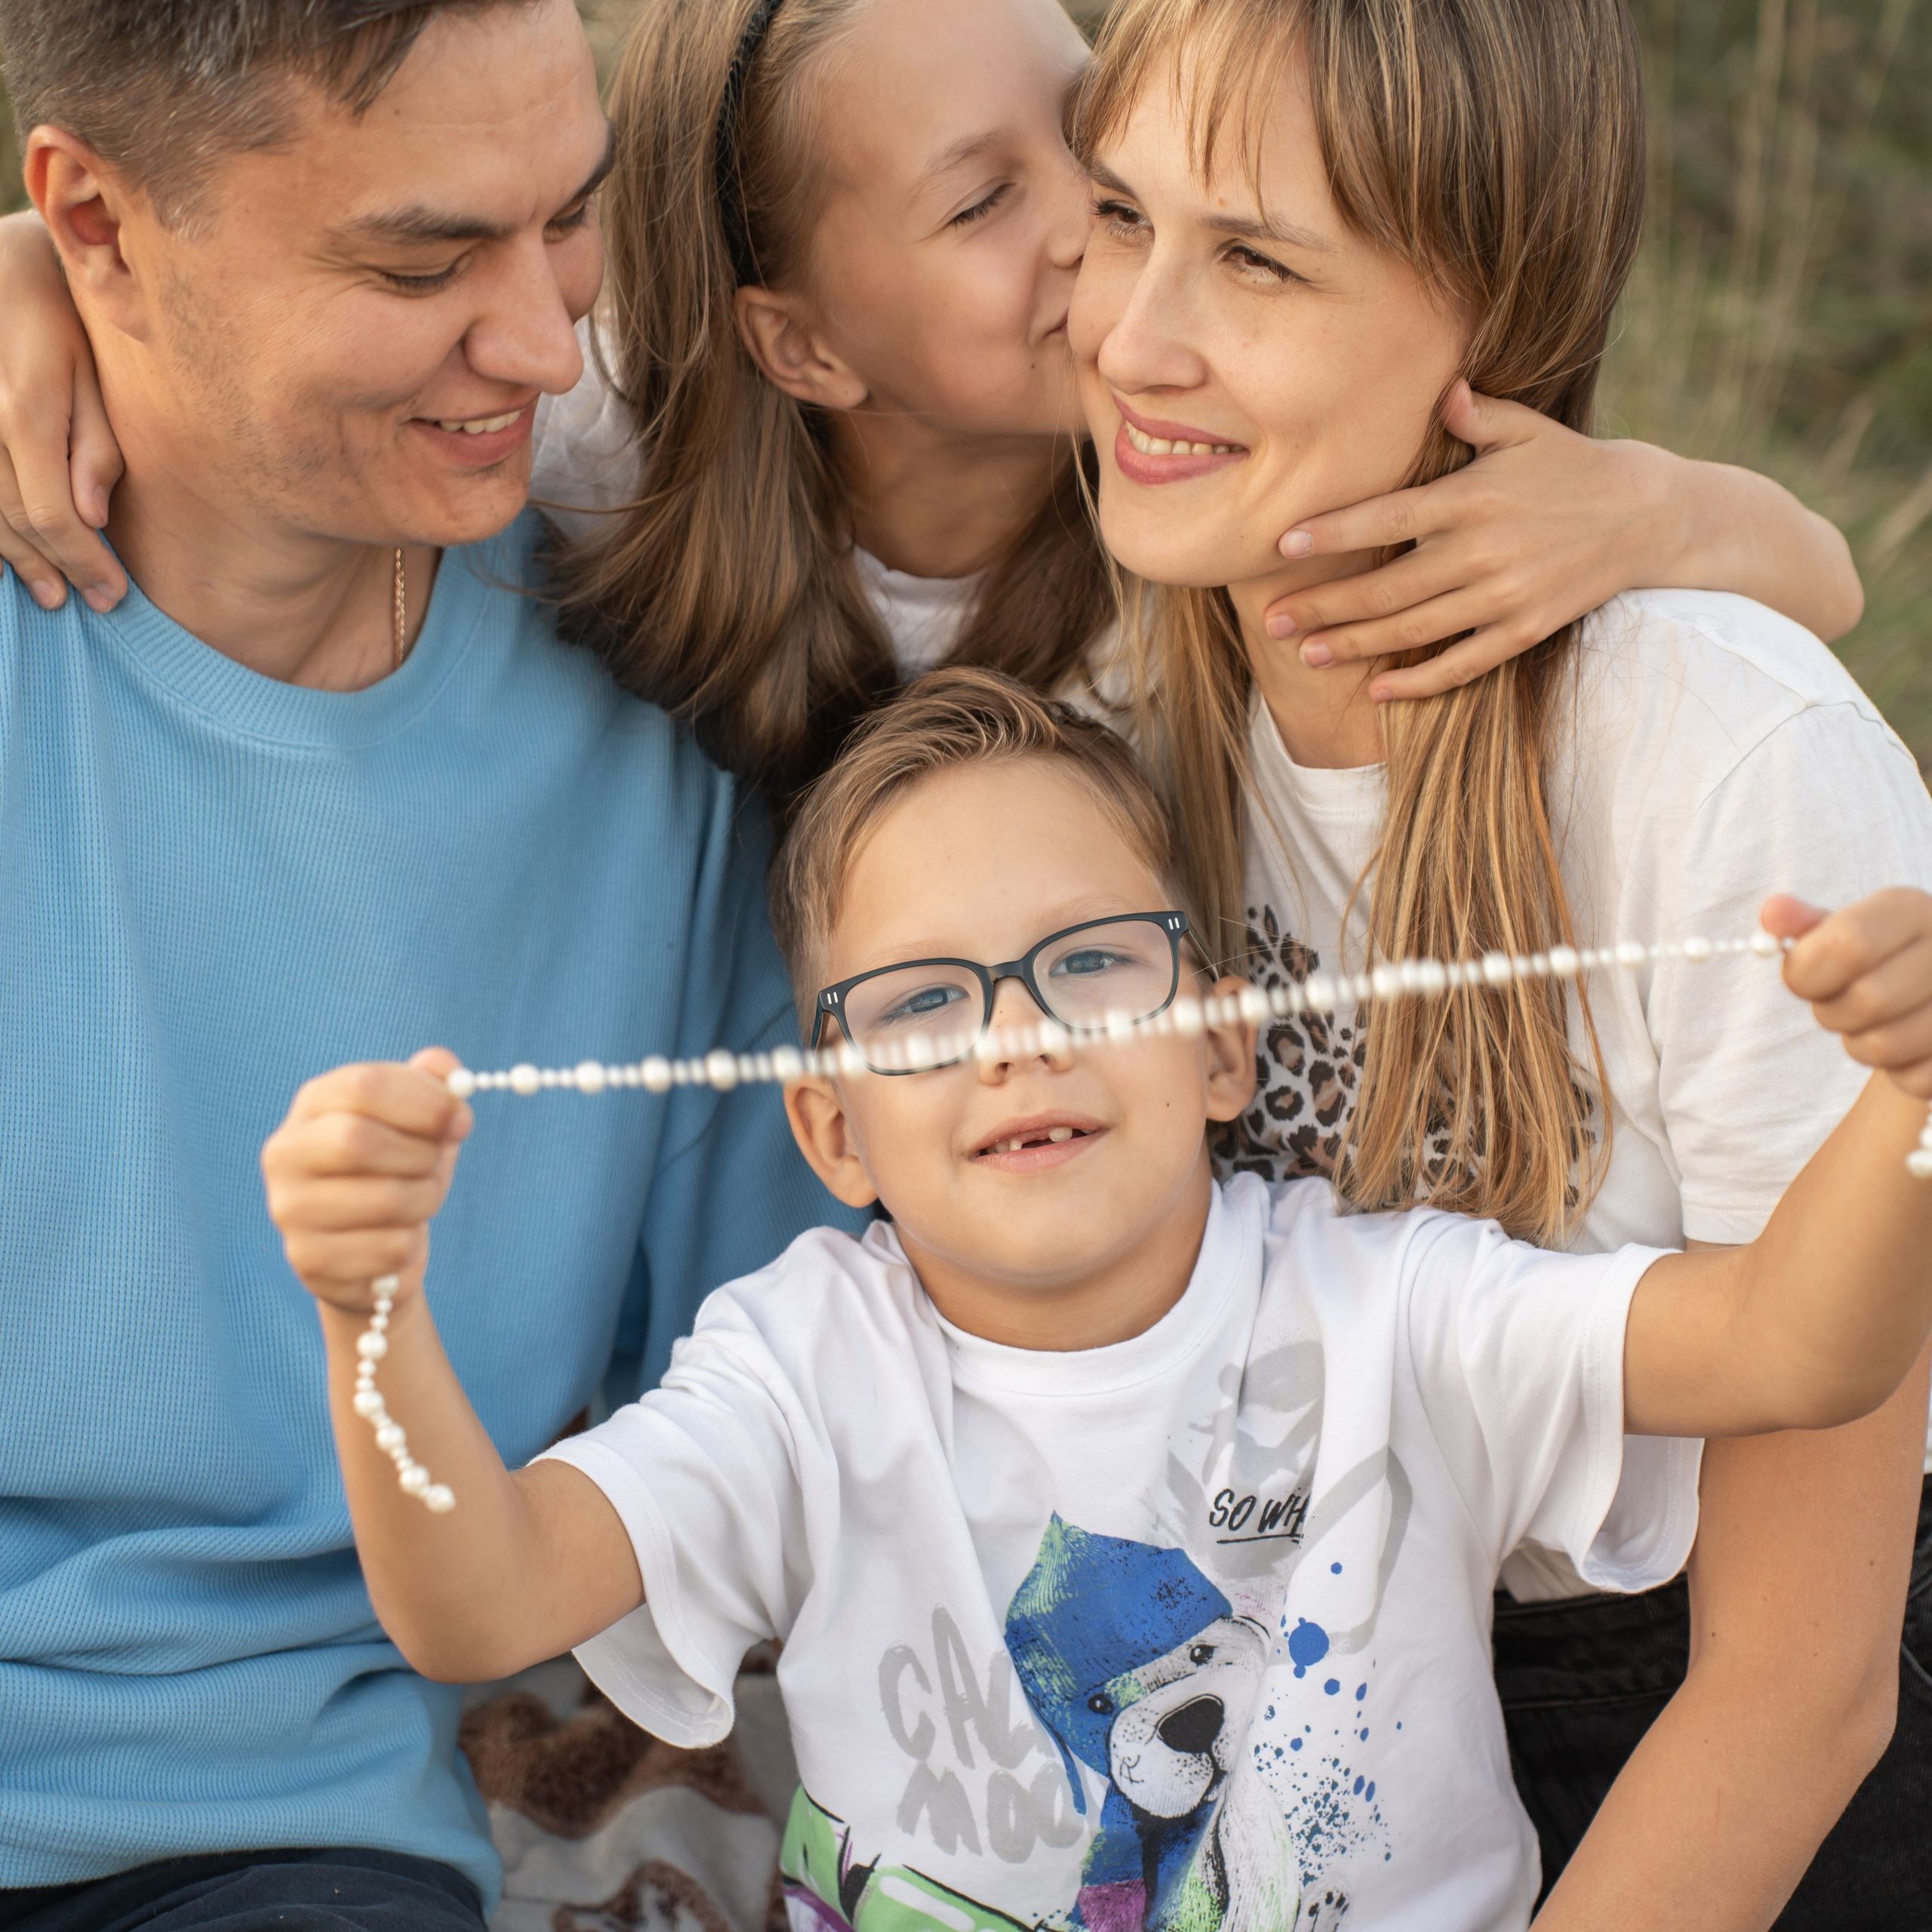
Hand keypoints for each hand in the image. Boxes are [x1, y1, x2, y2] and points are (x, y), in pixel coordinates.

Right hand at [0, 211, 126, 613]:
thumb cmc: (60, 315)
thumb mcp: (94, 370)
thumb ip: (96, 442)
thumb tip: (93, 515)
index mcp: (26, 409)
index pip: (55, 514)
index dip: (84, 563)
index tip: (112, 594)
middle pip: (16, 519)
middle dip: (55, 567)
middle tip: (87, 601)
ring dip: (14, 557)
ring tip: (46, 591)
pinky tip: (2, 558)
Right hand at [261, 1048, 472, 1313]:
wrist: (367, 1248)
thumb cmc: (395, 1168)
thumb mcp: (414, 1119)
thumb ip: (431, 1083)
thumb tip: (448, 1070)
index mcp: (314, 1103)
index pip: (363, 1085)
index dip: (424, 1100)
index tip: (461, 1119)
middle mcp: (288, 1152)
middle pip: (361, 1141)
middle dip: (422, 1154)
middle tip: (440, 1159)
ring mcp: (290, 1209)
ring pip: (386, 1199)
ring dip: (426, 1198)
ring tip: (421, 1197)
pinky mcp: (309, 1259)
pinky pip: (390, 1248)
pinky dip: (411, 1243)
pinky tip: (397, 1236)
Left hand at [1262, 383, 1678, 701]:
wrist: (1647, 516)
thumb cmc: (1570, 467)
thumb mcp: (1527, 428)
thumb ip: (1476, 413)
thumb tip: (1440, 390)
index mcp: (1472, 498)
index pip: (1387, 519)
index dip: (1333, 534)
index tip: (1282, 546)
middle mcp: (1483, 551)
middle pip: (1387, 587)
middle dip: (1324, 606)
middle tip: (1273, 622)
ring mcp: (1504, 597)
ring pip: (1413, 630)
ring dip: (1355, 645)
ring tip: (1307, 655)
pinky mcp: (1524, 631)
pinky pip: (1463, 664)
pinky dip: (1420, 681)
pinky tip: (1378, 690)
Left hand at [1769, 890, 1931, 1098]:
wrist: (1930, 988)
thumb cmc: (1877, 958)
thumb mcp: (1842, 930)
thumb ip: (1804, 925)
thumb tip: (1772, 913)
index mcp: (1910, 909)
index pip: (1848, 944)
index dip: (1807, 973)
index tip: (1801, 980)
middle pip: (1866, 1001)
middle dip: (1831, 1012)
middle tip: (1836, 1003)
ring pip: (1884, 1046)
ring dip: (1859, 1043)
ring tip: (1870, 1022)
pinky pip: (1912, 1078)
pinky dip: (1895, 1070)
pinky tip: (1905, 1044)